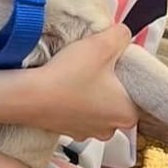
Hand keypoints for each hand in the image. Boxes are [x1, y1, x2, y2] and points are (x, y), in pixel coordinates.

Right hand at [19, 25, 138, 140]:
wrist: (28, 96)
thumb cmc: (66, 77)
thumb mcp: (101, 45)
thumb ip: (121, 35)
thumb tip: (123, 34)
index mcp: (127, 114)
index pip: (139, 91)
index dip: (126, 72)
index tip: (112, 60)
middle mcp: (110, 129)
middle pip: (118, 99)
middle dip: (109, 82)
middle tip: (95, 64)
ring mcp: (87, 132)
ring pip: (97, 106)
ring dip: (90, 91)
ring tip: (76, 74)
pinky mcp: (68, 130)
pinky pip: (78, 112)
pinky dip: (73, 100)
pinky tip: (64, 86)